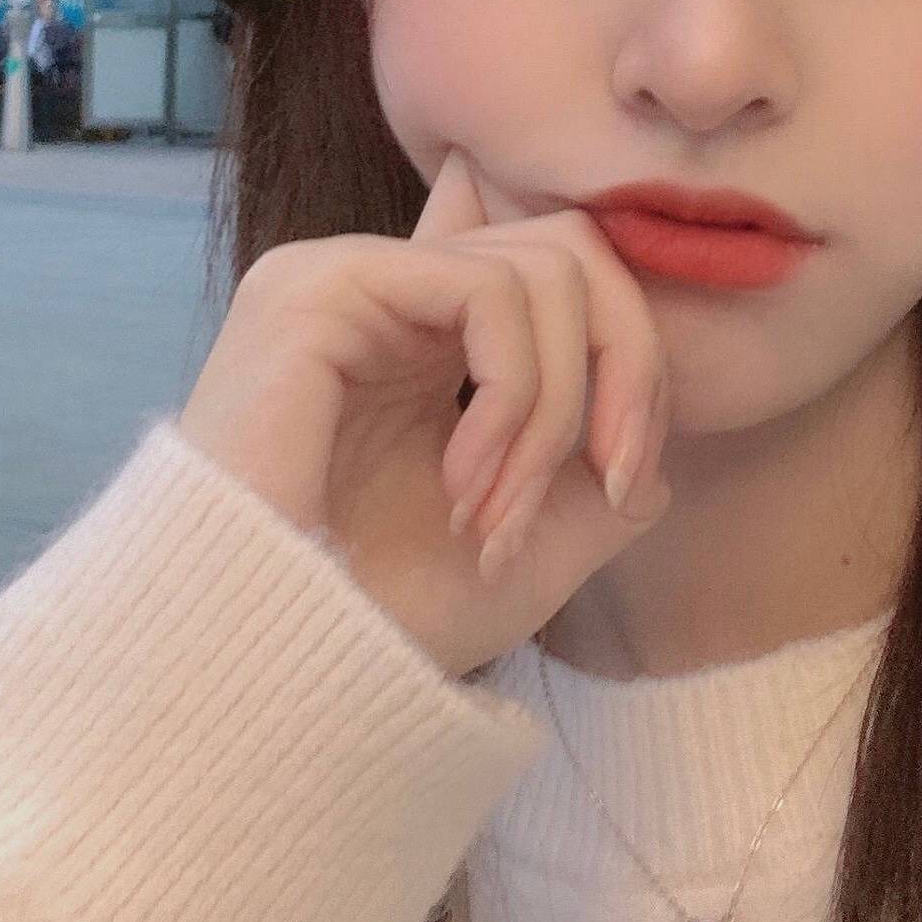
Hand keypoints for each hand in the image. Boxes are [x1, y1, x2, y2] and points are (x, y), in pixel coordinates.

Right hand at [178, 148, 673, 677]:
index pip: (556, 265)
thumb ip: (595, 478)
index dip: (627, 355)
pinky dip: (515, 396)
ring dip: (557, 409)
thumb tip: (655, 435)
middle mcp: (385, 288)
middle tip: (613, 483)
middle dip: (627, 370)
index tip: (628, 477)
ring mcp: (348, 275)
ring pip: (546, 267)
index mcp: (423, 335)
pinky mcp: (320, 285)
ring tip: (502, 517)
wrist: (266, 671)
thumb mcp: (529, 546)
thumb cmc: (376, 622)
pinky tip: (467, 487)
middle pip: (575, 250)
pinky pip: (487, 292)